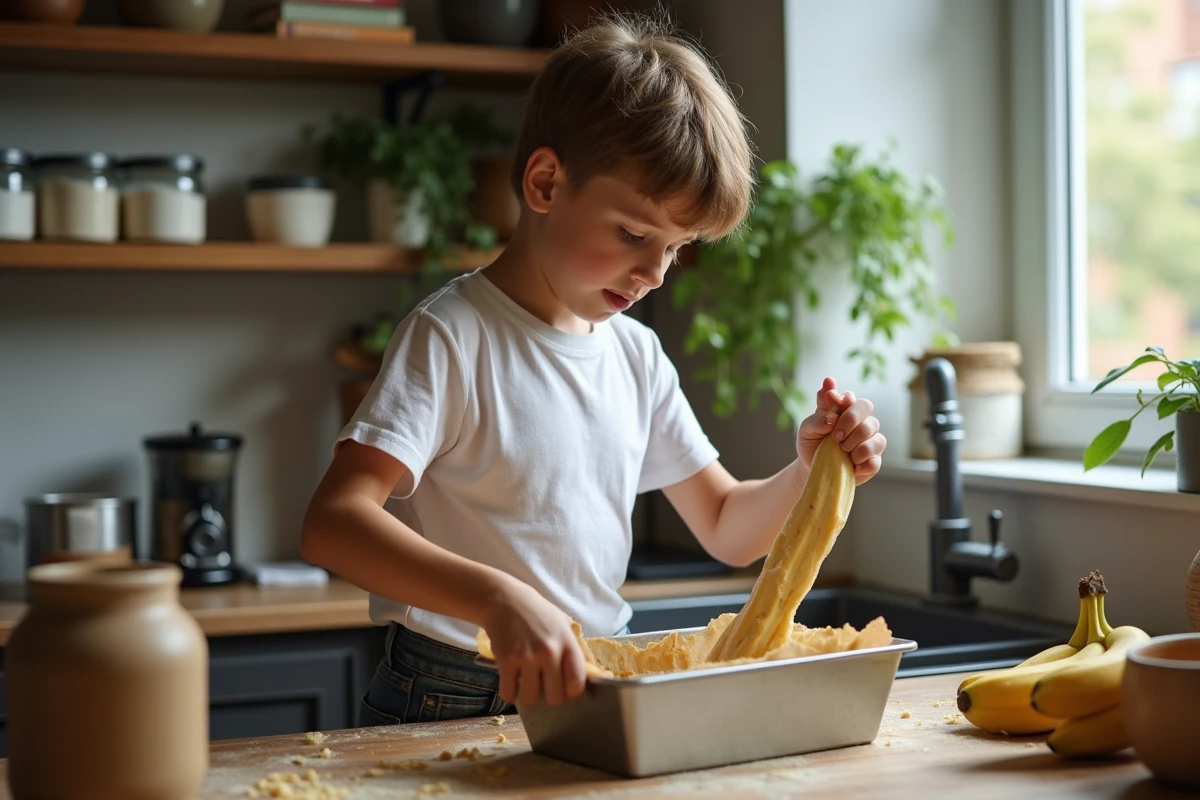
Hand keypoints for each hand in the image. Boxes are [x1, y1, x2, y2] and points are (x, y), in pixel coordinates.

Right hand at [480, 579, 587, 707]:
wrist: (505, 600)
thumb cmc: (537, 613)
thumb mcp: (564, 624)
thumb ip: (576, 648)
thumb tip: (591, 674)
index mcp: (567, 642)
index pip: (577, 682)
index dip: (571, 692)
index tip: (565, 688)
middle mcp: (549, 651)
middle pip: (555, 698)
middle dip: (549, 695)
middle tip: (543, 684)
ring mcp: (527, 657)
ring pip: (531, 699)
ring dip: (528, 694)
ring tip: (526, 681)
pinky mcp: (505, 660)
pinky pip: (509, 694)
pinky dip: (510, 692)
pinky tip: (512, 680)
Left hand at [797, 377, 885, 485]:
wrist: (811, 467)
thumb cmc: (812, 443)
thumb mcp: (808, 428)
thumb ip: (819, 414)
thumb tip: (832, 403)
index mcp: (846, 410)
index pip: (852, 398)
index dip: (845, 402)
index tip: (832, 411)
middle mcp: (863, 422)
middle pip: (867, 409)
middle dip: (850, 421)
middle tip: (835, 436)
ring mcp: (871, 442)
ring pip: (877, 438)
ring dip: (855, 445)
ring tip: (842, 451)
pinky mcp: (873, 462)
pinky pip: (875, 462)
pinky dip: (862, 464)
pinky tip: (851, 466)